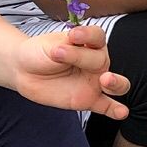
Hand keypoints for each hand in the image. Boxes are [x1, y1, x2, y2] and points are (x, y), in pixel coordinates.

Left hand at [10, 25, 130, 118]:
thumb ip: (64, 50)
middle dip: (82, 57)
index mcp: (89, 44)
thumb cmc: (40, 53)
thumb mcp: (50, 46)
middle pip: (101, 59)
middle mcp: (96, 62)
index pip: (97, 37)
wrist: (24, 70)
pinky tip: (121, 112)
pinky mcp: (88, 100)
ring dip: (116, 82)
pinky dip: (116, 110)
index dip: (87, 35)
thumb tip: (66, 53)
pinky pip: (106, 106)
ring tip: (106, 80)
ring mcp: (94, 82)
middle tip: (59, 54)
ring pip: (116, 84)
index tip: (72, 35)